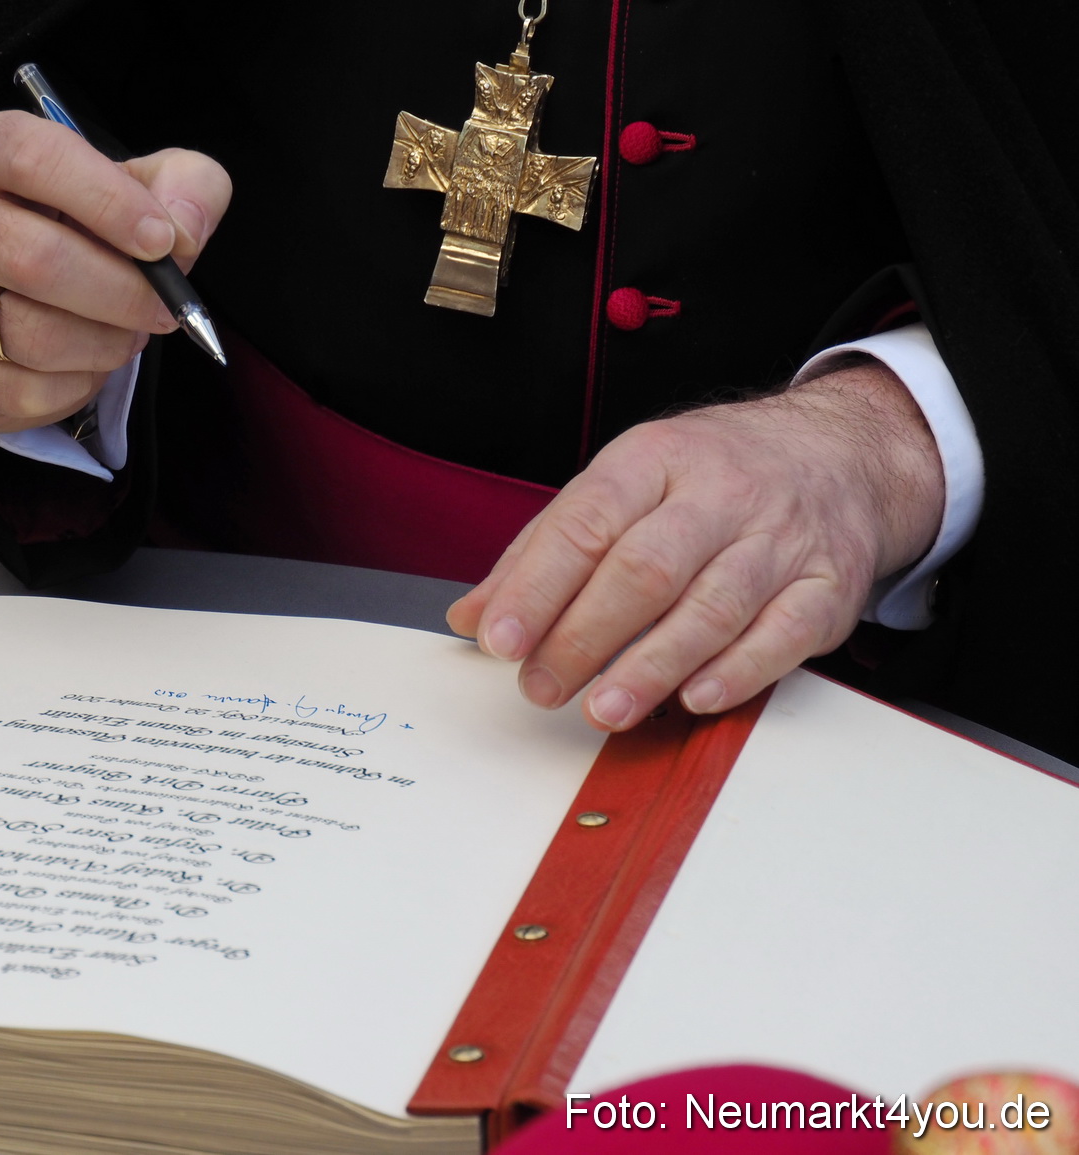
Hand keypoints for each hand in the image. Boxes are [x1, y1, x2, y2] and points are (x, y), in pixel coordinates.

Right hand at [0, 110, 230, 430]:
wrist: (33, 286)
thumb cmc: (94, 227)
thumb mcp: (150, 187)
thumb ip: (186, 187)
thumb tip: (183, 230)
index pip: (35, 160)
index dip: (106, 201)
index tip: (161, 241)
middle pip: (33, 259)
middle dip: (119, 295)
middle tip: (163, 312)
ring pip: (24, 333)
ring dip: (100, 347)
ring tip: (125, 338)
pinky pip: (11, 392)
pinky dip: (70, 391)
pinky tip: (85, 369)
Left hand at [446, 362, 944, 730]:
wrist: (837, 453)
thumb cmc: (709, 478)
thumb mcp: (621, 486)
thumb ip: (542, 552)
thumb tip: (473, 616)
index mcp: (654, 460)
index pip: (585, 524)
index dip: (536, 588)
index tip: (499, 639)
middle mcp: (720, 494)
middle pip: (644, 570)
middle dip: (584, 637)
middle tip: (541, 687)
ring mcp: (779, 539)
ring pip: (711, 607)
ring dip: (650, 668)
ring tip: (602, 710)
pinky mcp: (826, 585)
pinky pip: (783, 633)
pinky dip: (737, 672)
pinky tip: (693, 699)